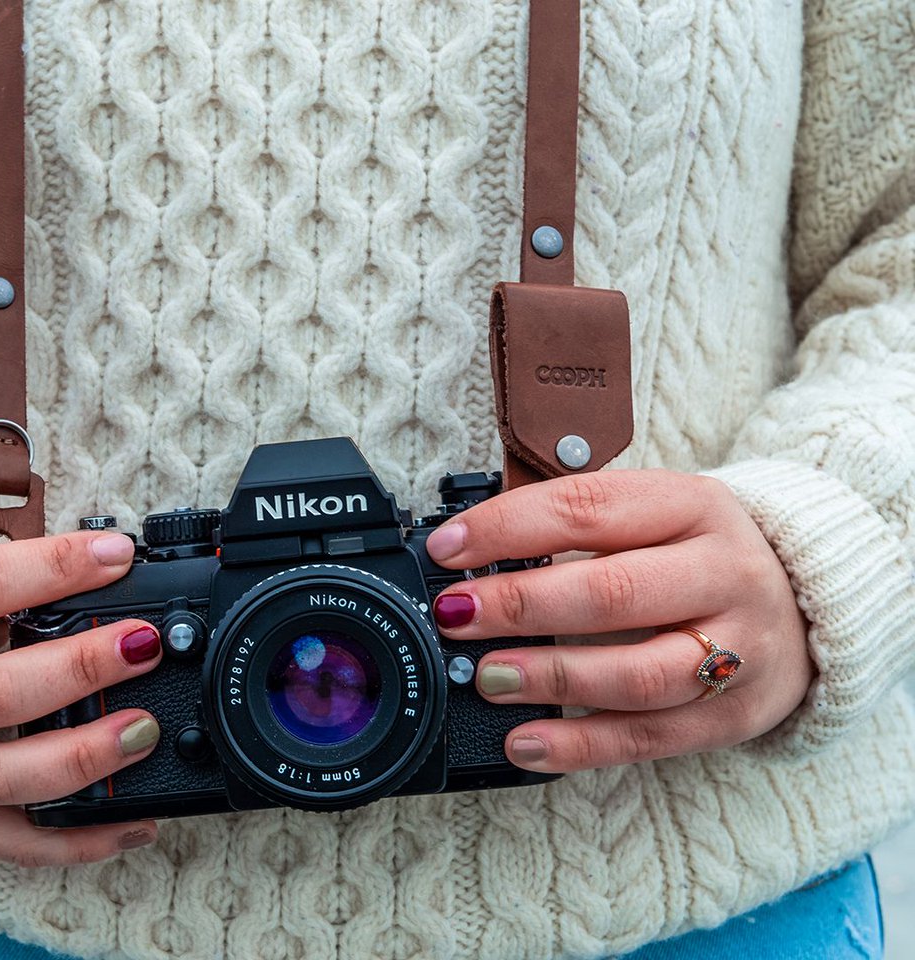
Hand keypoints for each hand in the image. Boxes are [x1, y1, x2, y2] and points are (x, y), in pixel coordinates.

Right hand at [0, 529, 162, 865]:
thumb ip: (6, 581)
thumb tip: (111, 571)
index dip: (54, 568)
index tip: (117, 556)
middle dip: (81, 670)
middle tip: (143, 646)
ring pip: (0, 779)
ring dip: (85, 758)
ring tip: (144, 730)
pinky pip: (8, 842)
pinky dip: (76, 841)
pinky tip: (133, 822)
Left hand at [425, 470, 813, 771]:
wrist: (807, 600)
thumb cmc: (697, 551)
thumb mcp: (654, 512)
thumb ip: (576, 525)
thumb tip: (469, 552)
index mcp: (692, 505)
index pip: (588, 508)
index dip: (508, 528)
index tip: (448, 549)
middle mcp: (724, 572)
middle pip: (613, 591)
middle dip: (521, 605)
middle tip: (456, 616)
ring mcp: (739, 648)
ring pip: (637, 673)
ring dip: (550, 678)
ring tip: (487, 677)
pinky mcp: (736, 713)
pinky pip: (650, 738)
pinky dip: (580, 746)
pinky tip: (524, 743)